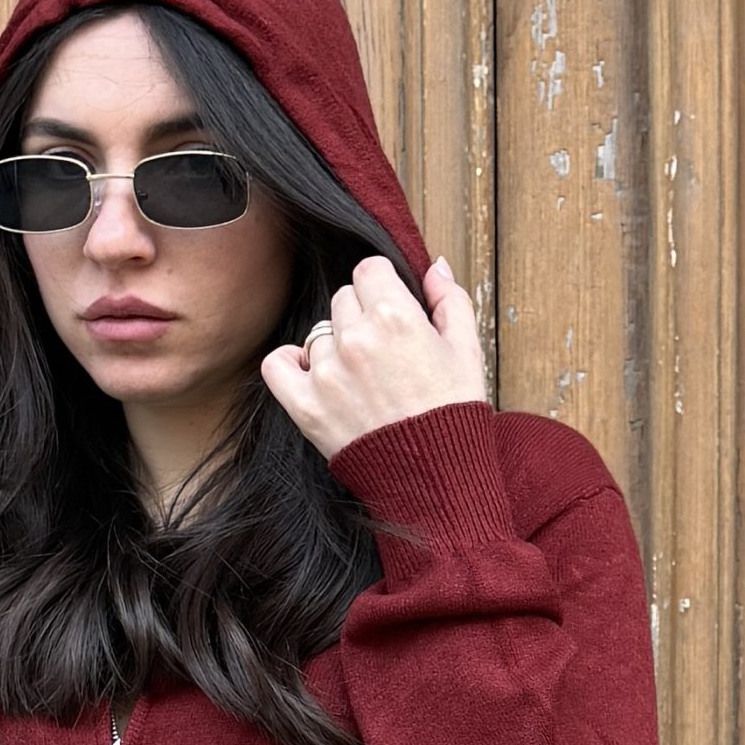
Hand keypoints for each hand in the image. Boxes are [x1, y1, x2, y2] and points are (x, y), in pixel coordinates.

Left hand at [259, 255, 486, 460]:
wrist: (435, 478)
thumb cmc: (452, 414)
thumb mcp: (467, 350)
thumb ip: (449, 300)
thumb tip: (433, 266)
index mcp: (395, 317)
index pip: (369, 270)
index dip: (384, 289)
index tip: (392, 311)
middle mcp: (355, 338)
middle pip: (343, 299)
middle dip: (362, 317)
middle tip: (384, 352)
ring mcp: (326, 372)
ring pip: (318, 333)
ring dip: (336, 347)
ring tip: (363, 379)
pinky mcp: (304, 405)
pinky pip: (277, 364)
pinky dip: (291, 365)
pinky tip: (313, 375)